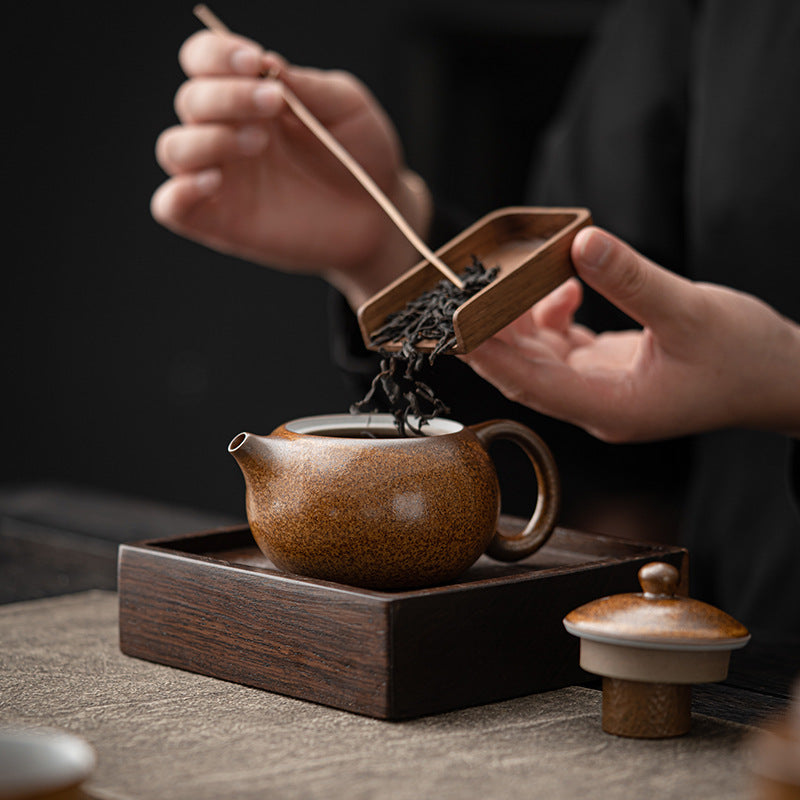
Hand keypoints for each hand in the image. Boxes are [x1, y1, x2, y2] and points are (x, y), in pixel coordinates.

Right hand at [151, 31, 429, 306]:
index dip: (217, 54)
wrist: (378, 219)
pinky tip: (213, 181)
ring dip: (208, 138)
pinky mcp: (220, 222)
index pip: (204, 60)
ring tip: (258, 142)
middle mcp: (227, 132)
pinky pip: (171, 206)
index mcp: (250, 96)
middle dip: (226, 95)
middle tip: (273, 104)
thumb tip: (266, 64)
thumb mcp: (346, 107)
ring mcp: (221, 179)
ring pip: (174, 148)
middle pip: (190, 100)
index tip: (254, 62)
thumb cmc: (362, 157)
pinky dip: (179, 191)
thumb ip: (307, 85)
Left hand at [463, 227, 799, 441]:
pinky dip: (554, 314)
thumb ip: (630, 279)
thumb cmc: (745, 358)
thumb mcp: (689, 312)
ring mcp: (601, 388)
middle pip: (526, 371)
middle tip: (461, 297)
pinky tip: (563, 285)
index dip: (490, 354)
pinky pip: (564, 344)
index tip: (455, 326)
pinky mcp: (609, 370)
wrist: (781, 378)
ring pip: (541, 356)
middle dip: (492, 335)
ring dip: (522, 320)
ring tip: (512, 280)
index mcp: (610, 407)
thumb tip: (580, 243)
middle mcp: (596, 404)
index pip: (530, 383)